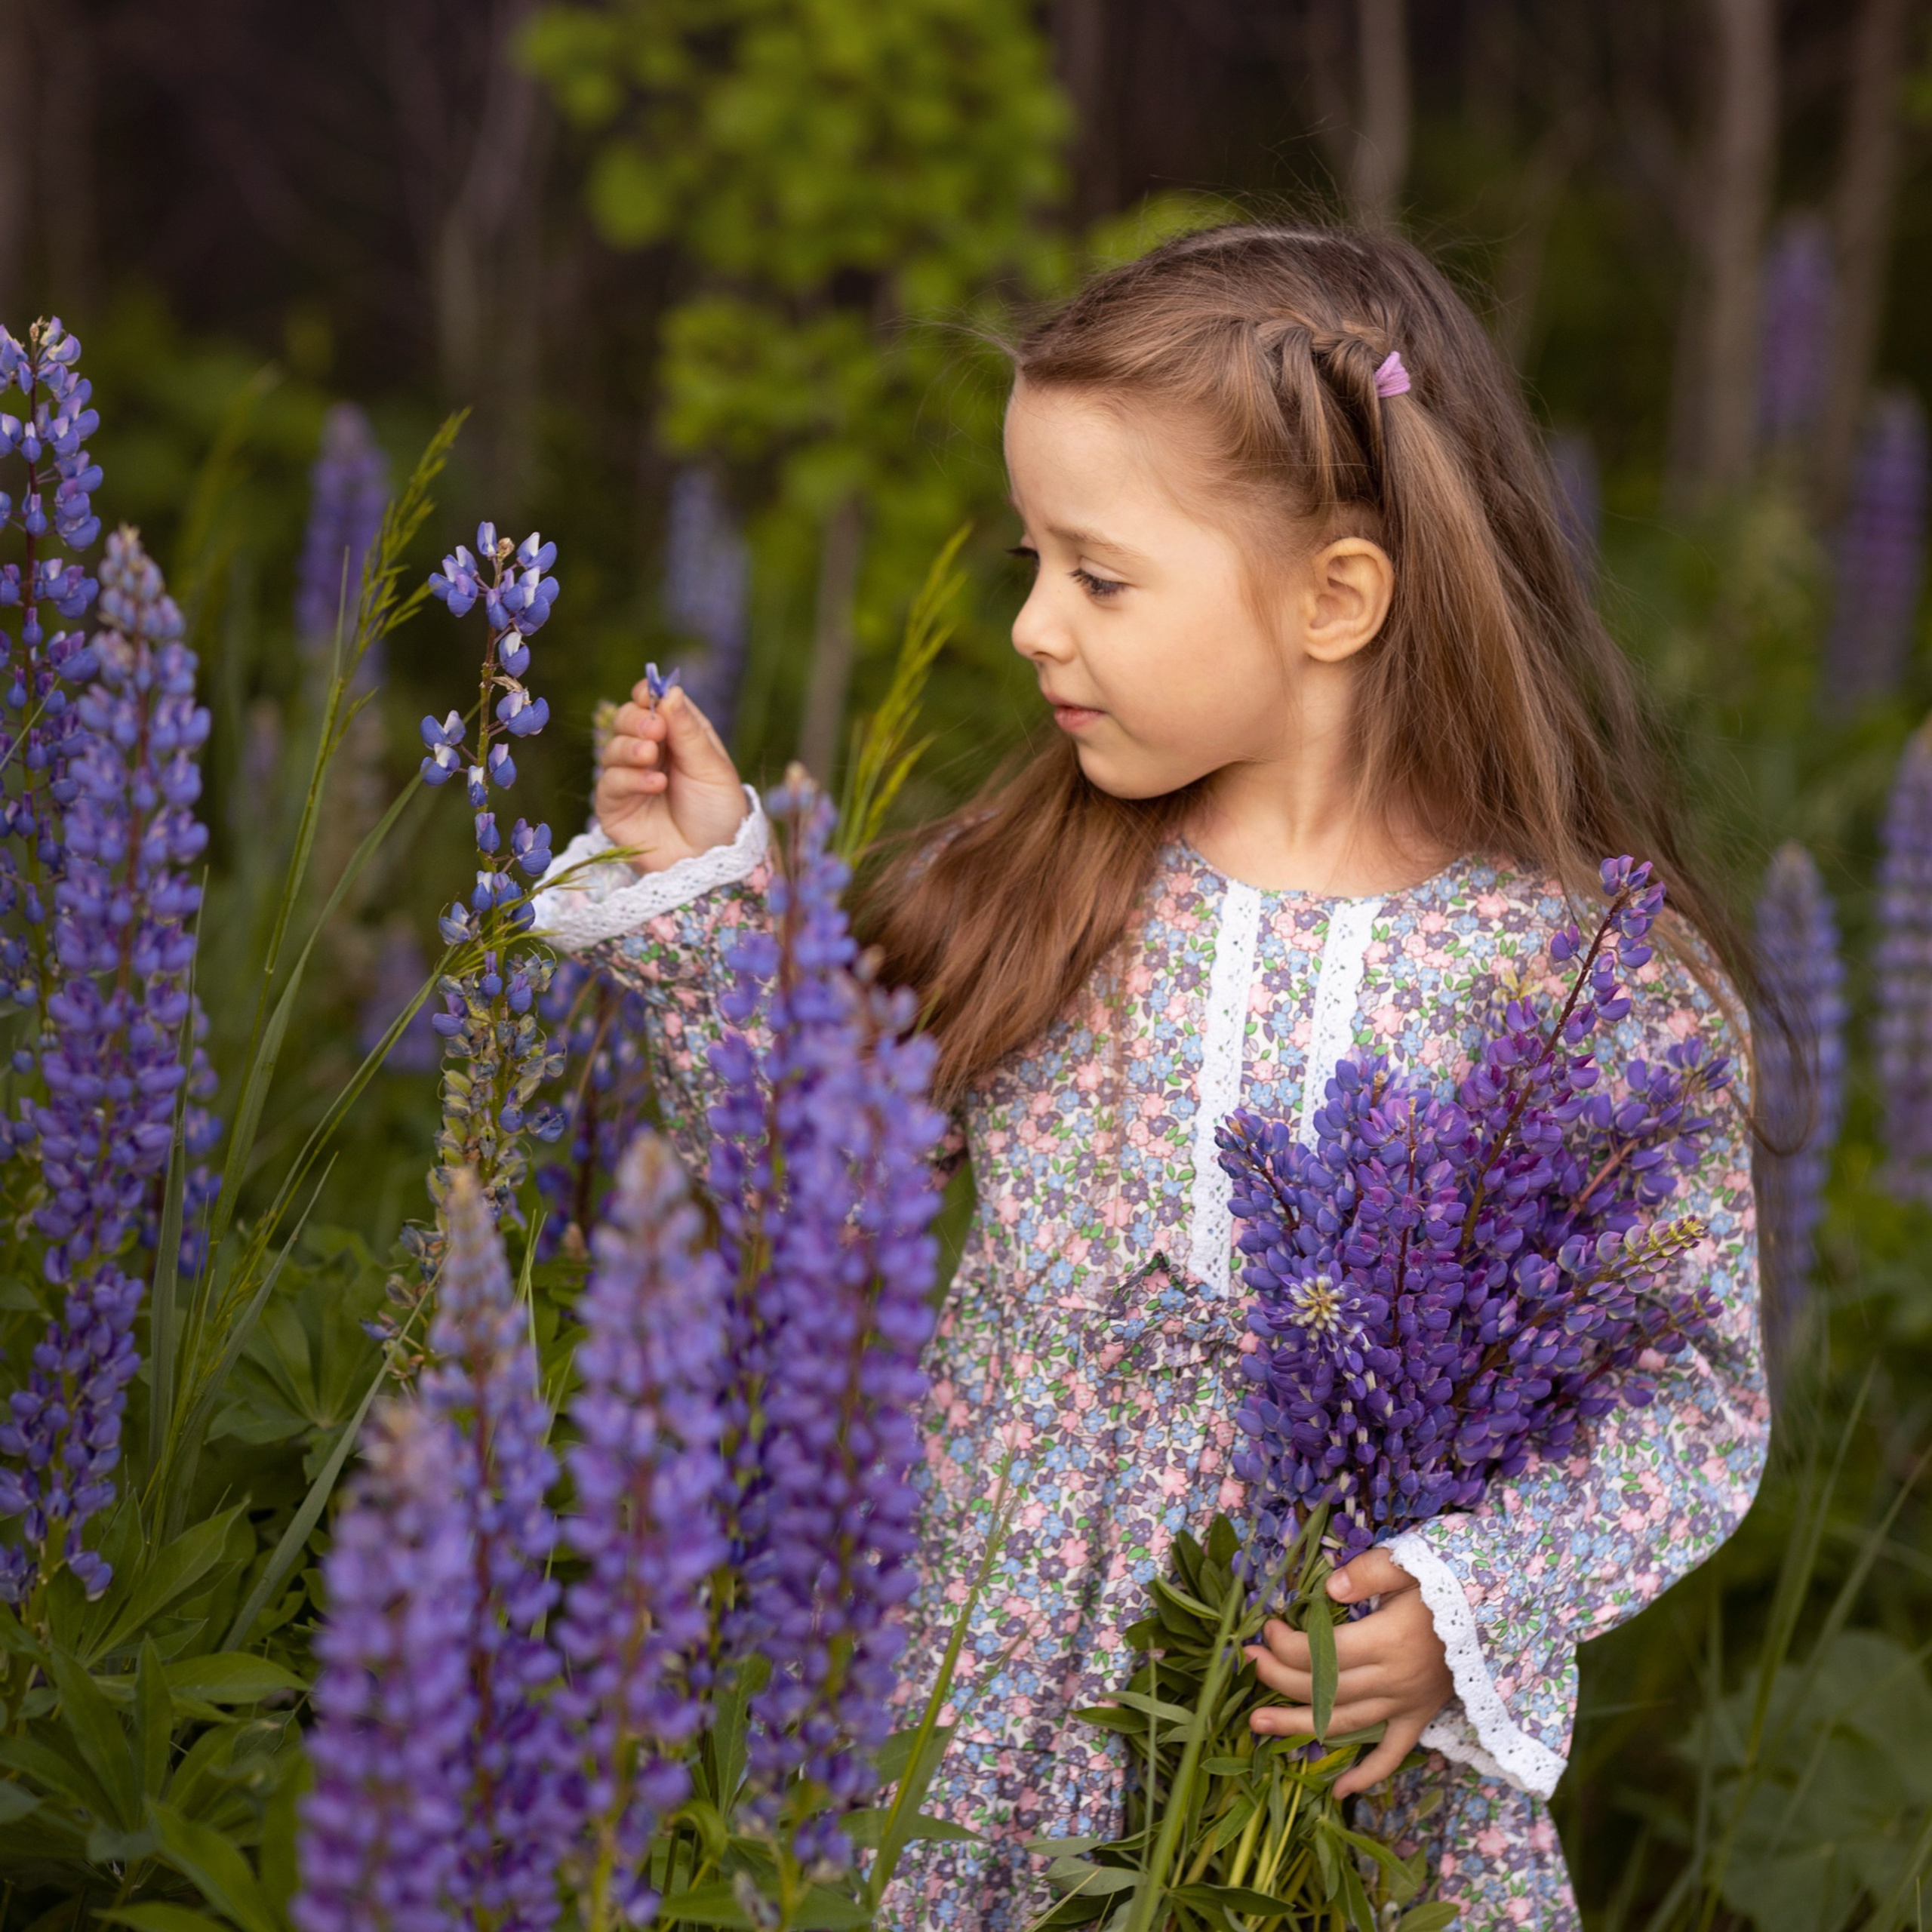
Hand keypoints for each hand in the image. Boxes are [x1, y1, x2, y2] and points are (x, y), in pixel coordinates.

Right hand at [593, 679, 747, 873]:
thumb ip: (689, 732)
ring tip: (651, 757)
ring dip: (631, 748)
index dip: (647, 696)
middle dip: (636, 720)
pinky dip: (630, 779)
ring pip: (612, 749)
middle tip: (653, 729)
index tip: (649, 695)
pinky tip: (655, 784)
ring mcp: (629, 779)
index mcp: (676, 737)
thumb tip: (670, 691)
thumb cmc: (718, 814)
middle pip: (626, 721)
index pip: (652, 704)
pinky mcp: (614, 807)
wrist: (712, 861)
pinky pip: (610, 783)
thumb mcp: (712, 768)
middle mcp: (650, 754)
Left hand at [1243, 1548, 1452, 1797]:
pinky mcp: (1418, 1718)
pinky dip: (1367, 1776)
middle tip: (1246, 1663)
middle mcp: (1393, 1680)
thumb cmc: (1449, 1585)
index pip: (1323, 1653)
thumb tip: (1328, 1590)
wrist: (1498, 1616)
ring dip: (1297, 1725)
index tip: (1267, 1627)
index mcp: (1388, 1641)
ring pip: (1344, 1724)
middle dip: (1278, 1677)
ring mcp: (1405, 1705)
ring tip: (1255, 1723)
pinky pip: (1391, 1755)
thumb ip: (1369, 1572)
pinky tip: (1339, 1791)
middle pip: (1323, 1688)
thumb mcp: (1411, 1564)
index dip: (1287, 1644)